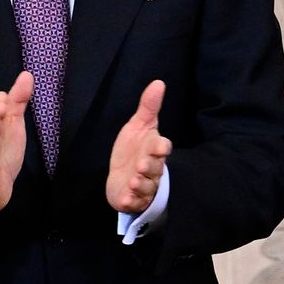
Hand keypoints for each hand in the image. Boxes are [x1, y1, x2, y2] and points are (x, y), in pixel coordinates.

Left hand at [106, 80, 171, 213]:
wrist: (122, 175)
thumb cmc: (134, 149)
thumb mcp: (139, 126)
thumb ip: (148, 107)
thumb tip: (158, 82)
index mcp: (154, 150)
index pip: (161, 148)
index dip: (160, 147)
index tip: (160, 145)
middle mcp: (152, 169)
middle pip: (154, 168)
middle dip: (149, 167)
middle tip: (142, 164)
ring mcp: (143, 186)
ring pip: (146, 186)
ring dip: (141, 184)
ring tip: (134, 181)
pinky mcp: (132, 199)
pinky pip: (134, 202)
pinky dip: (131, 201)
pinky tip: (126, 199)